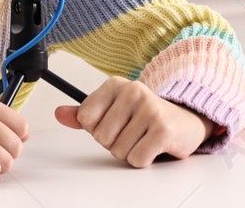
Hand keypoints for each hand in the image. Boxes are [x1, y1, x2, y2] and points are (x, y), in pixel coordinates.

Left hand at [54, 75, 214, 166]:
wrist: (184, 121)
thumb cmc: (144, 117)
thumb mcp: (112, 110)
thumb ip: (84, 113)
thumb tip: (59, 113)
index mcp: (116, 84)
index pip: (85, 117)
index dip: (96, 128)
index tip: (112, 123)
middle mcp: (133, 91)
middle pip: (101, 137)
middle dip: (114, 142)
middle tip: (132, 132)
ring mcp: (149, 109)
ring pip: (118, 150)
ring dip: (129, 152)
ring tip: (143, 138)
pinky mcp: (163, 130)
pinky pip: (136, 159)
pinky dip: (143, 160)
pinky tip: (153, 146)